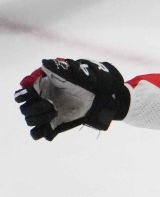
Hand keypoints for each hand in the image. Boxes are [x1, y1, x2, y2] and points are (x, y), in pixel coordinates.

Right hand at [14, 58, 129, 139]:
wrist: (101, 97)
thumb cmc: (87, 82)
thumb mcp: (73, 74)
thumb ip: (58, 69)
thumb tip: (44, 63)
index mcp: (41, 88)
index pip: (21, 95)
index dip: (23, 96)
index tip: (32, 95)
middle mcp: (41, 101)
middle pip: (24, 109)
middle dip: (34, 108)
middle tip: (51, 105)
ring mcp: (47, 114)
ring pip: (29, 121)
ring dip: (38, 119)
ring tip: (54, 112)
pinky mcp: (54, 125)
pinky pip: (38, 133)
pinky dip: (40, 133)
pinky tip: (50, 129)